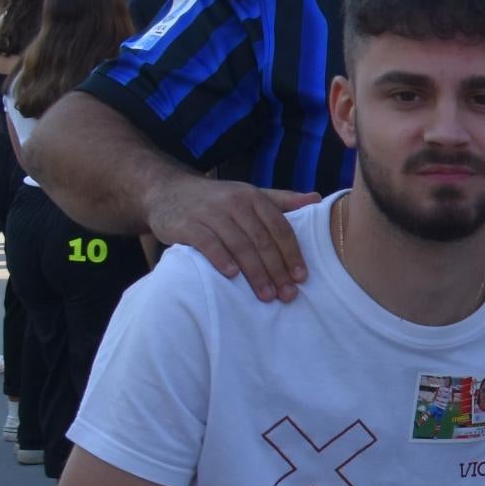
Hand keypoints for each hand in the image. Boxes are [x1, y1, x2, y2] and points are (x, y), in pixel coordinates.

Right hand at [144, 173, 317, 301]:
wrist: (166, 190)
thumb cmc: (216, 199)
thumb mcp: (248, 195)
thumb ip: (281, 200)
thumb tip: (318, 199)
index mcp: (253, 197)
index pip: (279, 228)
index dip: (292, 253)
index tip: (302, 278)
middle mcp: (234, 202)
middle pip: (262, 240)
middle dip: (277, 270)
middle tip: (287, 294)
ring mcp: (209, 212)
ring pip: (239, 244)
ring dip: (255, 272)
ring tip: (266, 295)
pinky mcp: (187, 224)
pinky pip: (207, 243)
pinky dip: (221, 259)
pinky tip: (232, 276)